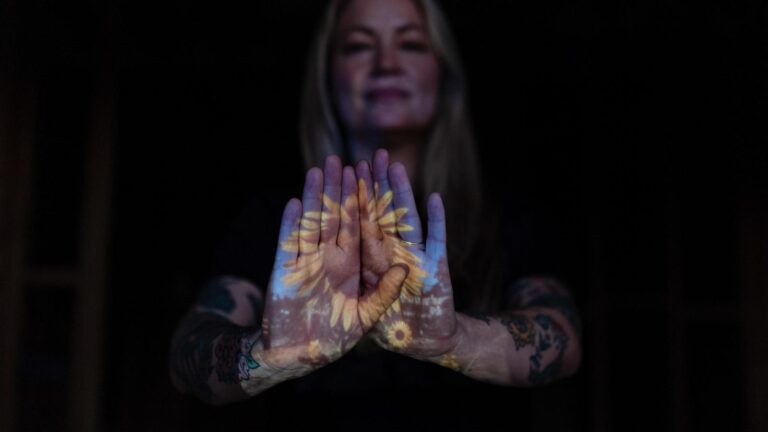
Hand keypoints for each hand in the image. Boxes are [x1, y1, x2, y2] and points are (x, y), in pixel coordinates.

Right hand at [259, 156, 406, 377]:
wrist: (298, 356)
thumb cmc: (334, 338)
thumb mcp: (368, 316)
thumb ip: (386, 291)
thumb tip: (406, 267)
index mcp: (350, 265)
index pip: (358, 225)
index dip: (362, 200)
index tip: (366, 174)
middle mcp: (327, 259)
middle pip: (334, 217)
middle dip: (337, 188)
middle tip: (339, 158)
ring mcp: (305, 263)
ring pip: (311, 223)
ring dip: (314, 197)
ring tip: (318, 170)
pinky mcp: (284, 273)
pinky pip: (288, 245)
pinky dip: (291, 225)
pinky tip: (295, 203)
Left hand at [356, 150, 460, 360]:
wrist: (424, 344)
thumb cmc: (378, 331)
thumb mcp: (358, 311)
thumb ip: (349, 284)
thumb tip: (336, 260)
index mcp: (366, 264)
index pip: (358, 224)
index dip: (354, 198)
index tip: (349, 170)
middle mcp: (390, 257)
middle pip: (381, 214)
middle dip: (376, 185)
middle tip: (373, 154)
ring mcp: (414, 260)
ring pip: (406, 220)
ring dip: (402, 193)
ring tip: (395, 165)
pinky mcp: (438, 269)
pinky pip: (438, 241)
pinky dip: (438, 222)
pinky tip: (436, 199)